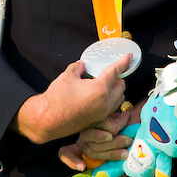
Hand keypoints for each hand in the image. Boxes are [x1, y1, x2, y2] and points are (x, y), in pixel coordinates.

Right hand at [11, 54, 130, 144]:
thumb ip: (78, 68)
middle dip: (119, 77)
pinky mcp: (97, 120)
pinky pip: (111, 108)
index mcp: (100, 89)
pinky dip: (110, 100)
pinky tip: (100, 96)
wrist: (47, 120)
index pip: (116, 71)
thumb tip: (82, 65)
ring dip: (116, 90)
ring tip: (106, 83)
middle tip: (112, 71)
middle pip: (121, 86)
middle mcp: (105, 102)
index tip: (129, 57)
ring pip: (119, 99)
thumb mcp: (67, 76)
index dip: (123, 62)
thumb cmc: (56, 99)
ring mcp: (102, 113)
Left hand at [59, 98, 145, 176]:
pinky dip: (115, 128)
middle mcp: (86, 137)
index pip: (65, 153)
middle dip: (108, 153)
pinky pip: (100, 123)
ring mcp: (91, 122)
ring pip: (90, 136)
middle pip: (85, 148)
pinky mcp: (99, 110)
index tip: (82, 167)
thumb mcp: (123, 172)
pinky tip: (123, 124)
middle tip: (125, 152)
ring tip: (128, 140)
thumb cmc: (133, 150)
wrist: (146, 127)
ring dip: (112, 142)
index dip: (70, 160)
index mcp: (87, 151)